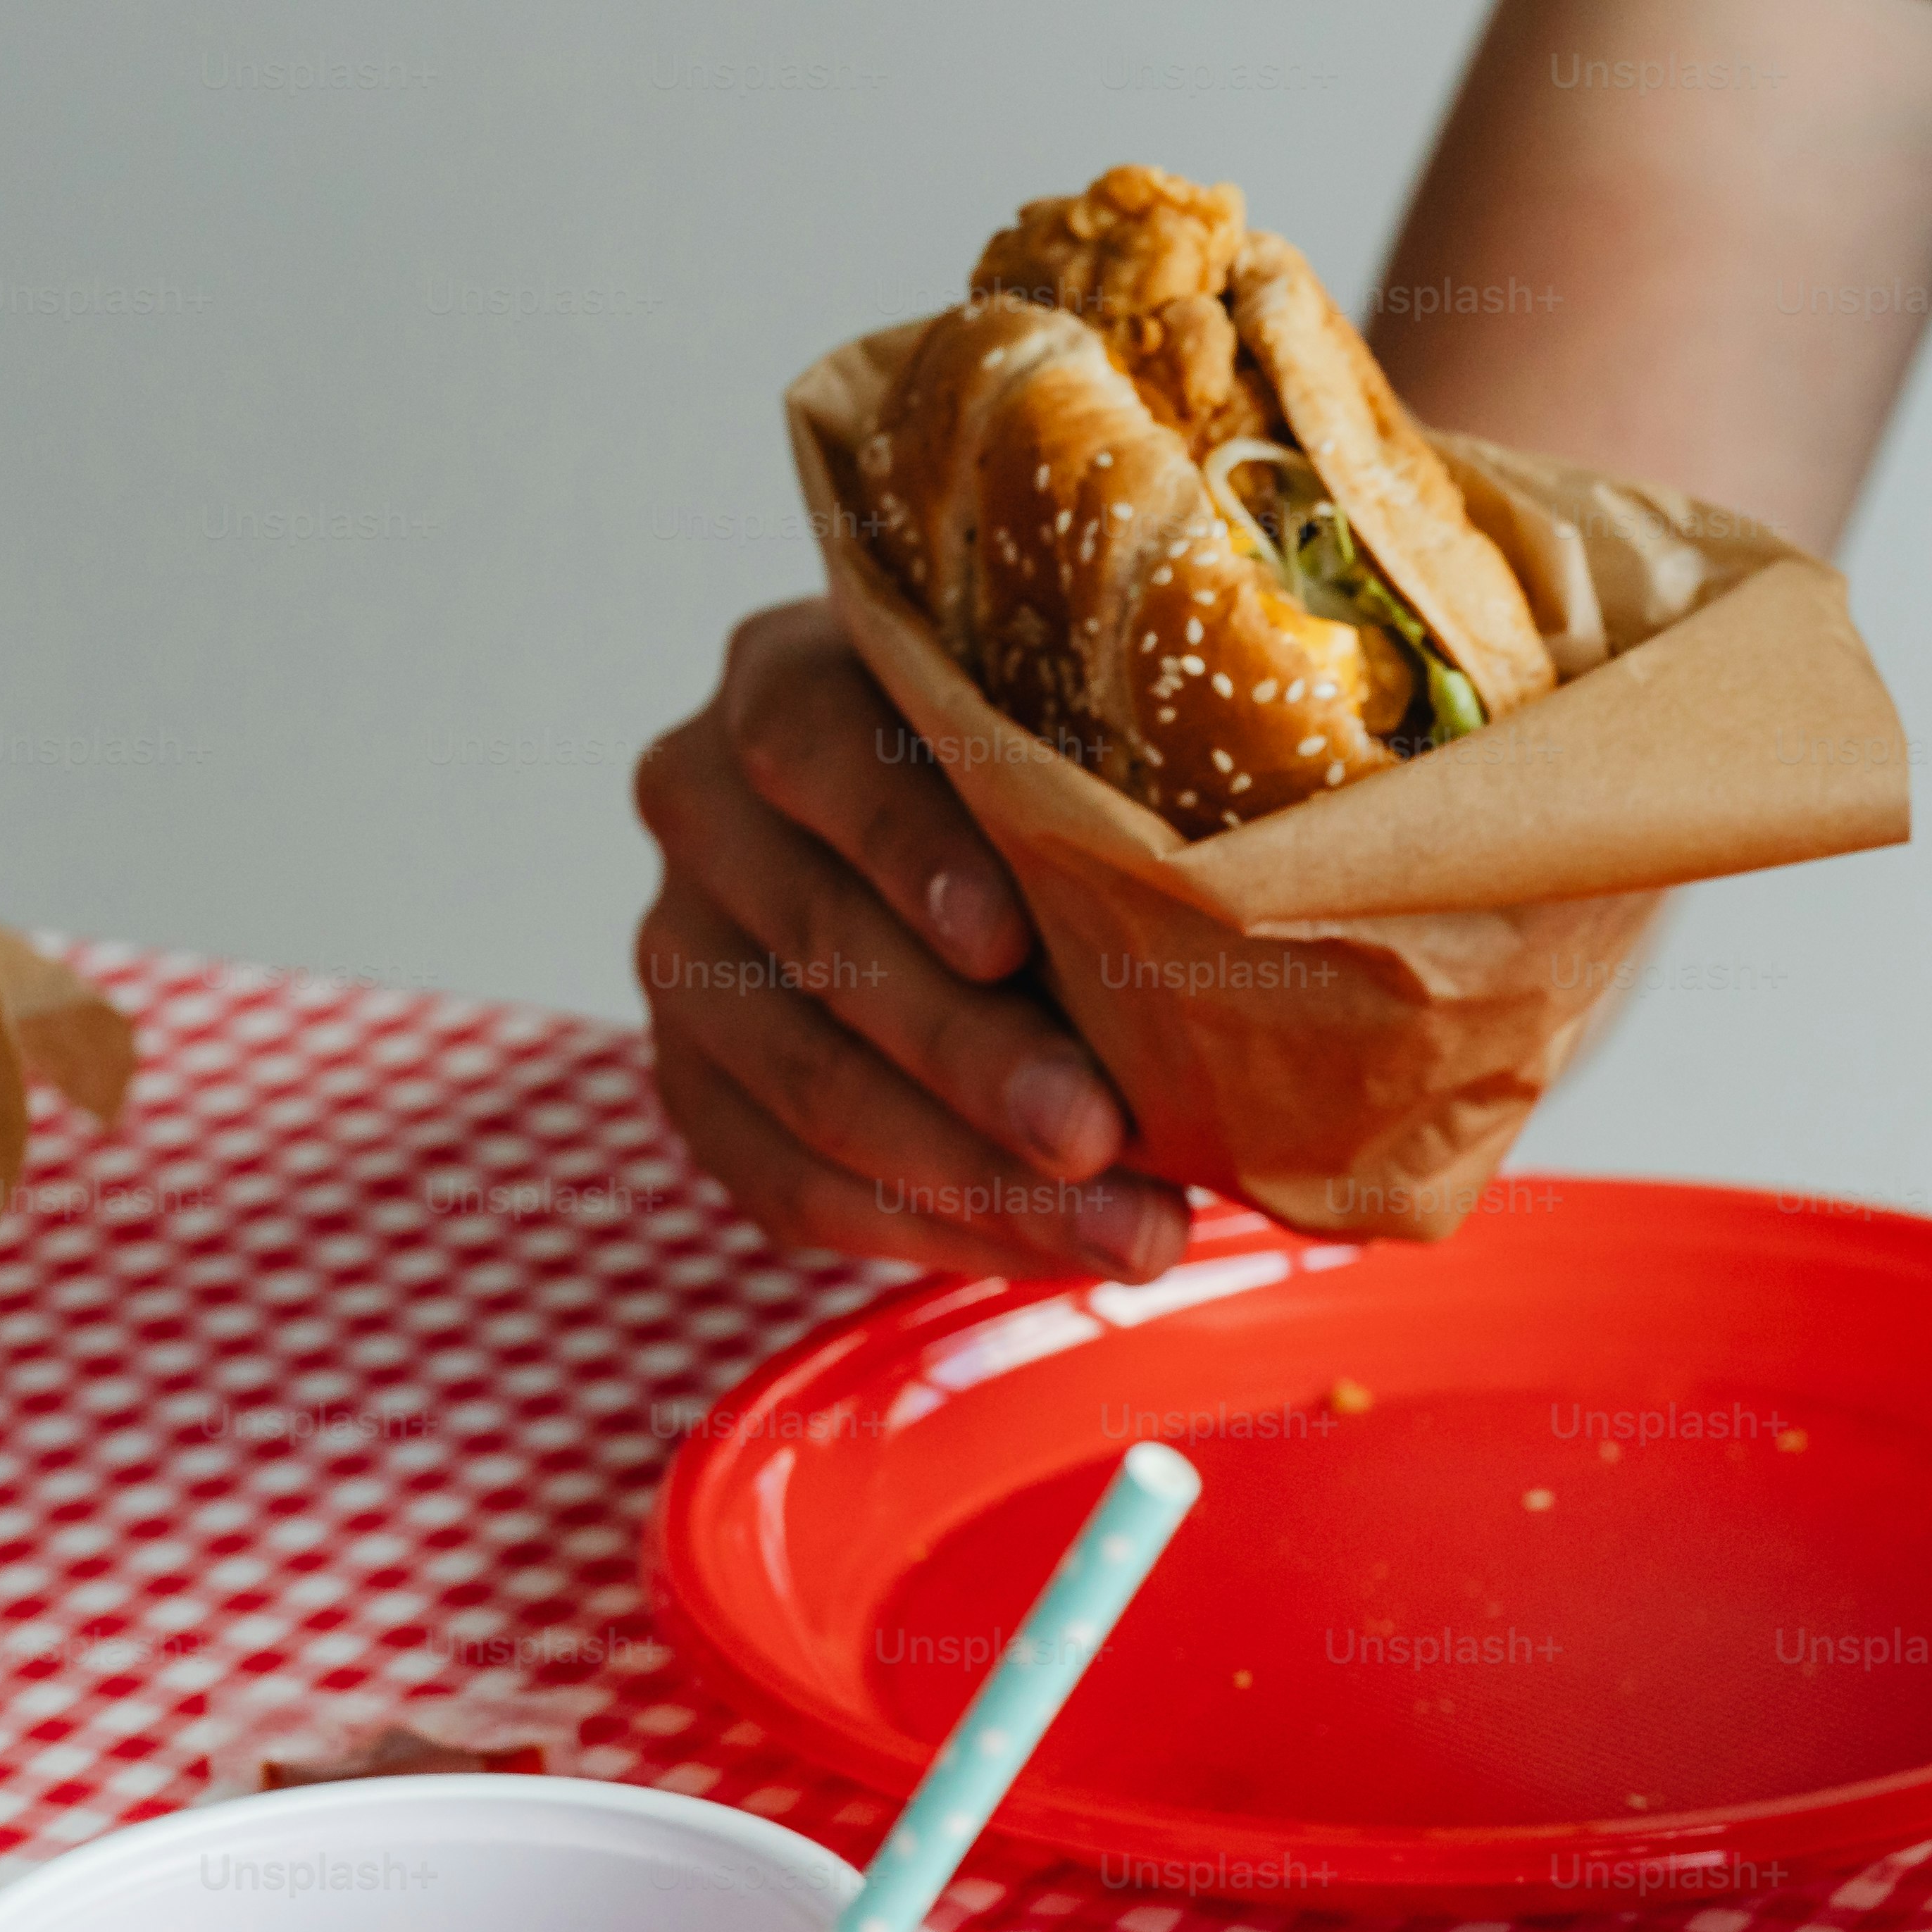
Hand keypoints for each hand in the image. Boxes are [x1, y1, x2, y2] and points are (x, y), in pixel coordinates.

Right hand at [635, 601, 1186, 1281]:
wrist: (974, 884)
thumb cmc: (1055, 794)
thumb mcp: (1075, 751)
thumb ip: (1113, 796)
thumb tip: (1249, 909)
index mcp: (788, 680)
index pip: (816, 745)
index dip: (910, 847)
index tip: (1011, 942)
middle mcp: (705, 804)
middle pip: (822, 936)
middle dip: (970, 1054)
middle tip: (1094, 1132)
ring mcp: (682, 949)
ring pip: (808, 1081)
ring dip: (973, 1175)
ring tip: (1129, 1234)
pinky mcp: (696, 1082)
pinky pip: (789, 1185)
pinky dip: (932, 1231)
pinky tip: (1051, 1251)